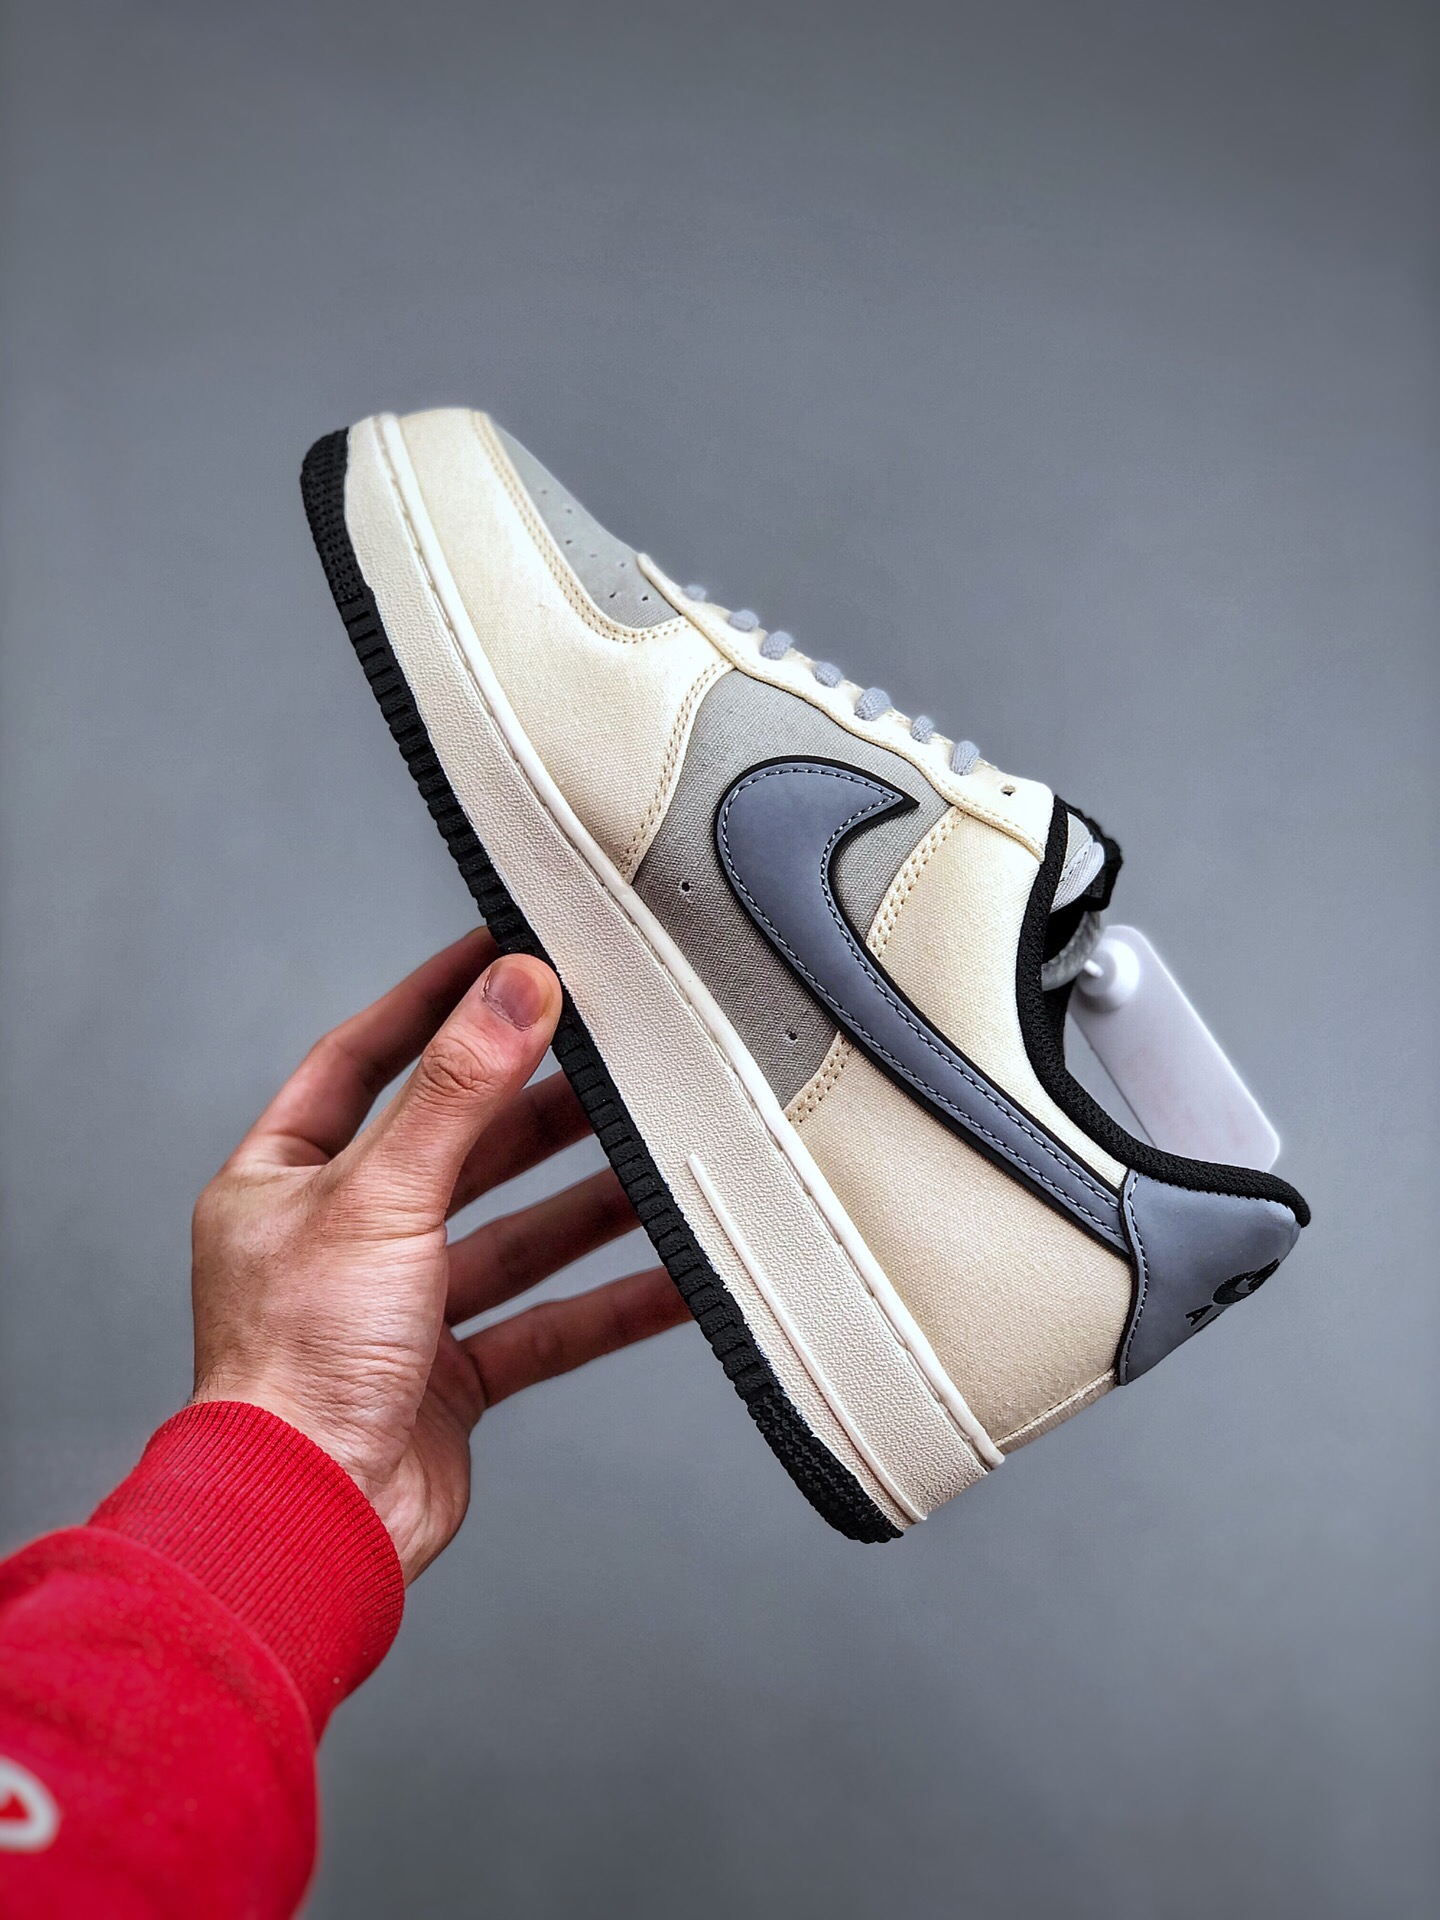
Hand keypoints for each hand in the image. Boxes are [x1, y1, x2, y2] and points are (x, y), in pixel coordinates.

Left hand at [190, 929, 687, 1581]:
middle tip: (611, 1052)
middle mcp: (336, 1240)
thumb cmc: (294, 1370)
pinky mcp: (449, 1377)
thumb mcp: (380, 1197)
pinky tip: (676, 1280)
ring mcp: (395, 1311)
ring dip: (587, 1204)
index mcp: (283, 1182)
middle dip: (535, 1105)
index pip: (362, 1061)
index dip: (430, 1003)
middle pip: (454, 1148)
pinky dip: (610, 1304)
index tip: (496, 951)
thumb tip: (515, 987)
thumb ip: (458, 1091)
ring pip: (512, 1236)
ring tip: (664, 1158)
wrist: (306, 1526)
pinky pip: (546, 1324)